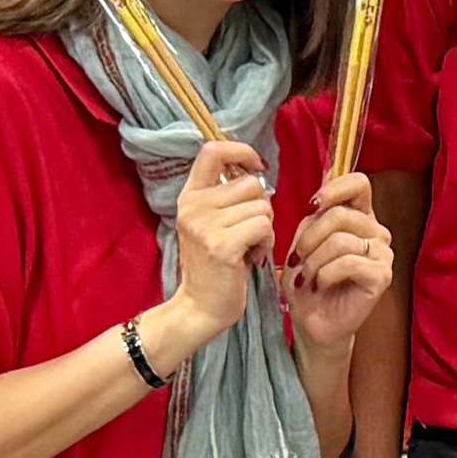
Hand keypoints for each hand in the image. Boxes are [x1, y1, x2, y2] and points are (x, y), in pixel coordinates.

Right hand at [170, 141, 274, 345]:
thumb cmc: (217, 264)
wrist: (201, 307)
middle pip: (251, 184)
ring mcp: (205, 226)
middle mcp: (193, 207)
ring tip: (247, 247)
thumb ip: (227, 196)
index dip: (241, 151)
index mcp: (190, 196)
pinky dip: (266, 242)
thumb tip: (255, 170)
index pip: (212, 151)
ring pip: (262, 207)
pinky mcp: (221, 246)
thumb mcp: (213, 223)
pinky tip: (253, 257)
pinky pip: (263, 226)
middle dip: (261, 207)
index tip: (257, 167)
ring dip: (265, 228)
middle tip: (247, 233)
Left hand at [286, 171, 394, 352]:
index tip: (312, 206)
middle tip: (297, 259)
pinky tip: (320, 284)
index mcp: (359, 217)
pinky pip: (348, 263)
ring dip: (313, 260)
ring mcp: (383, 254)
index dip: (334, 188)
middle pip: (340, 214)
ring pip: (341, 240)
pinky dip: (325, 274)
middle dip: (309, 238)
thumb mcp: (303, 243)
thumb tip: (325, 178)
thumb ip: (314, 216)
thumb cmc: (306, 281)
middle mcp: (376, 232)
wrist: (312, 321)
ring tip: (306, 276)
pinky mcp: (382, 276)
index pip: (359, 184)